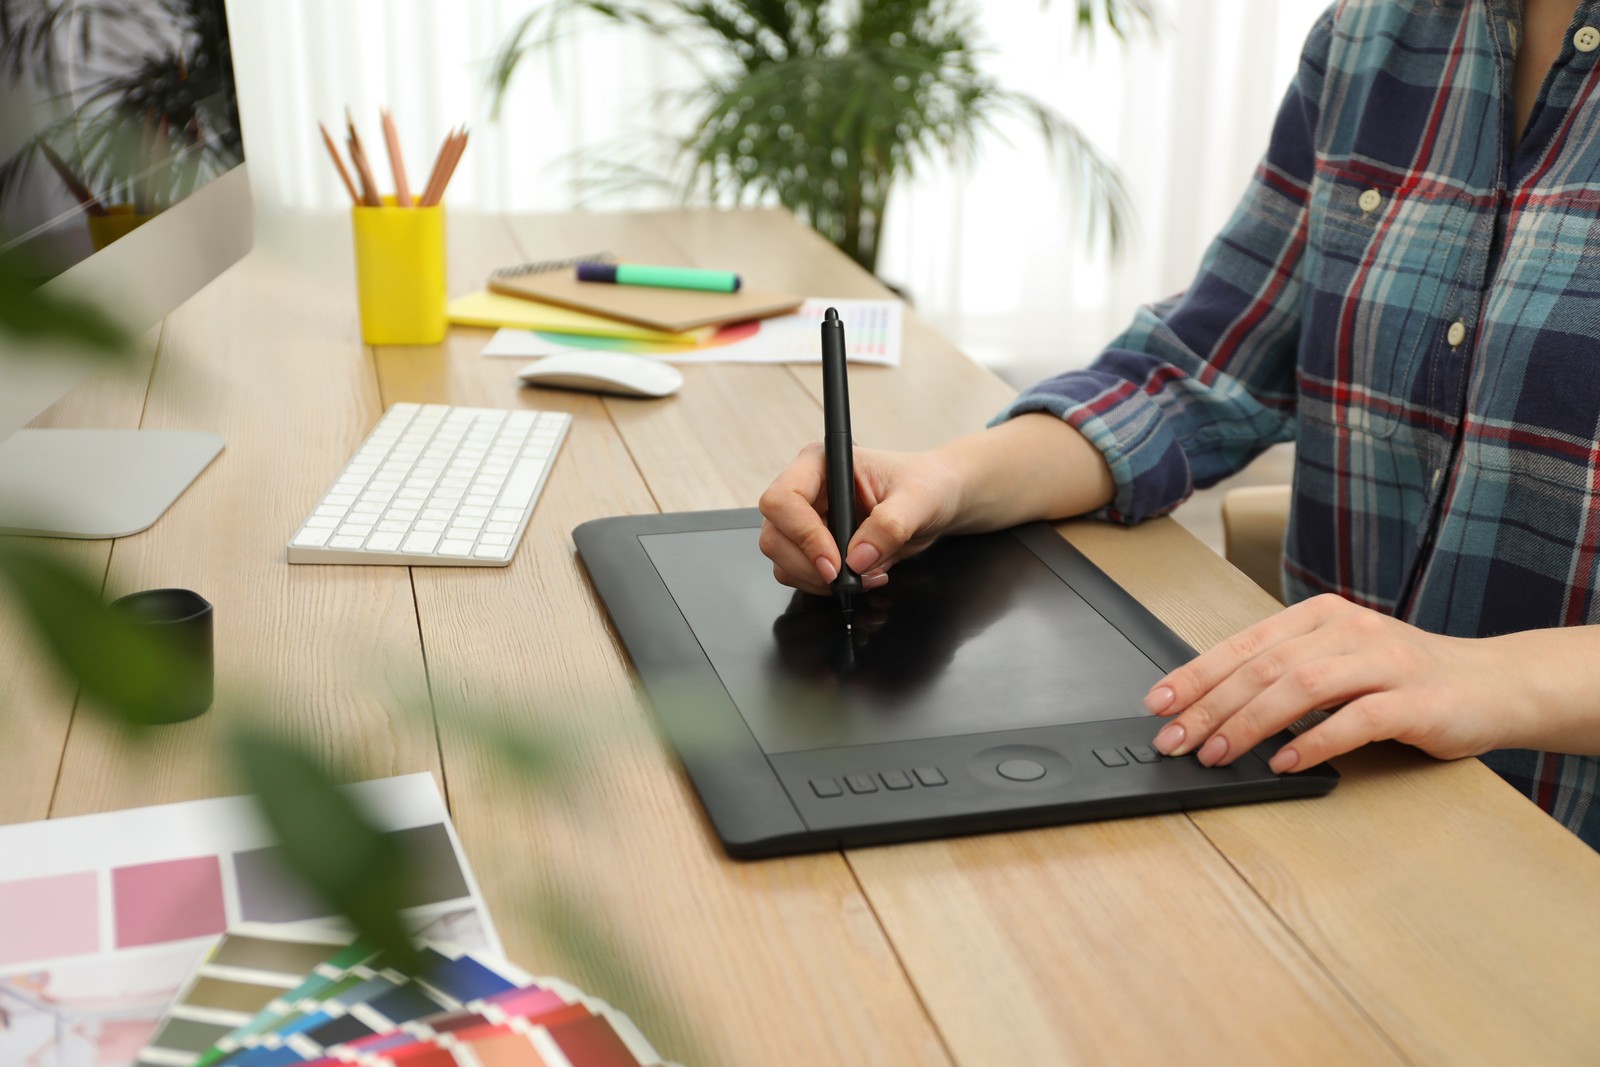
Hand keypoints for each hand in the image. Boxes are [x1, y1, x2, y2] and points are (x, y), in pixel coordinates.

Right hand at [757, 442, 963, 595]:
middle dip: (808, 565)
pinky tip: (861, 577)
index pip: (783, 499)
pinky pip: (799, 574)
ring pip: (782, 559)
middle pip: (775, 535)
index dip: (803, 535)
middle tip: (848, 579)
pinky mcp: (814, 545)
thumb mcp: (918, 500)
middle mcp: (807, 490)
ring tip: (865, 577)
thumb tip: (857, 558)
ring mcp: (807, 520)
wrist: (936, 501)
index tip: (834, 562)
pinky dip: (825, 586)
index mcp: (821, 463)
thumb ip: (890, 525)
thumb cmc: (926, 484)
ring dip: (818, 580)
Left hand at [1145, 593, 1518, 772]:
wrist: (1495, 684)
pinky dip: (1315, 742)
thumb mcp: (1337, 662)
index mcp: (1320, 616)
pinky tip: (1284, 762)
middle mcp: (1348, 631)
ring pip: (1301, 687)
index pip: (1243, 645)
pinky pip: (1357, 719)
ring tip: (1215, 753)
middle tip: (1175, 738)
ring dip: (1249, 723)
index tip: (1158, 704)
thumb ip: (1285, 674)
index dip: (1195, 674)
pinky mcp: (1416, 699)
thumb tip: (1211, 708)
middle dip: (1209, 705)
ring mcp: (1385, 661)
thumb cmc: (1404, 678)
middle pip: (1263, 666)